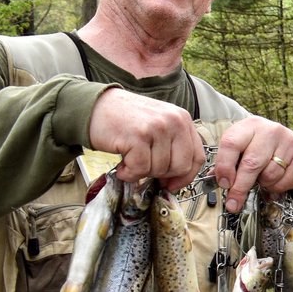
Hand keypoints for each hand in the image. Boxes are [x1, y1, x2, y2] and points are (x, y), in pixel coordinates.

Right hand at [88, 88, 205, 191]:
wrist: (94, 107)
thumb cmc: (127, 121)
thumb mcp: (159, 127)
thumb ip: (173, 147)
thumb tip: (178, 181)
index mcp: (183, 120)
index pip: (197, 157)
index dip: (186, 177)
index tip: (172, 184)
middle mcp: (174, 121)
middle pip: (181, 167)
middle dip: (162, 175)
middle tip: (145, 168)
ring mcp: (156, 127)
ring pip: (160, 169)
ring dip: (142, 172)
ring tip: (130, 160)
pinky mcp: (138, 136)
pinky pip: (141, 169)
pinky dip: (129, 173)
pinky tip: (122, 165)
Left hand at [214, 116, 292, 212]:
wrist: (290, 145)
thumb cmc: (260, 149)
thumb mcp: (242, 149)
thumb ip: (228, 163)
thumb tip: (215, 181)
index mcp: (250, 126)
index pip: (231, 144)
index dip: (224, 166)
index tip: (224, 184)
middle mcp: (271, 130)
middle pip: (251, 164)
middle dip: (240, 187)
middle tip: (233, 204)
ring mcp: (290, 142)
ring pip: (269, 176)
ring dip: (263, 185)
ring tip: (264, 180)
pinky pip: (285, 182)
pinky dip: (278, 188)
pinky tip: (277, 181)